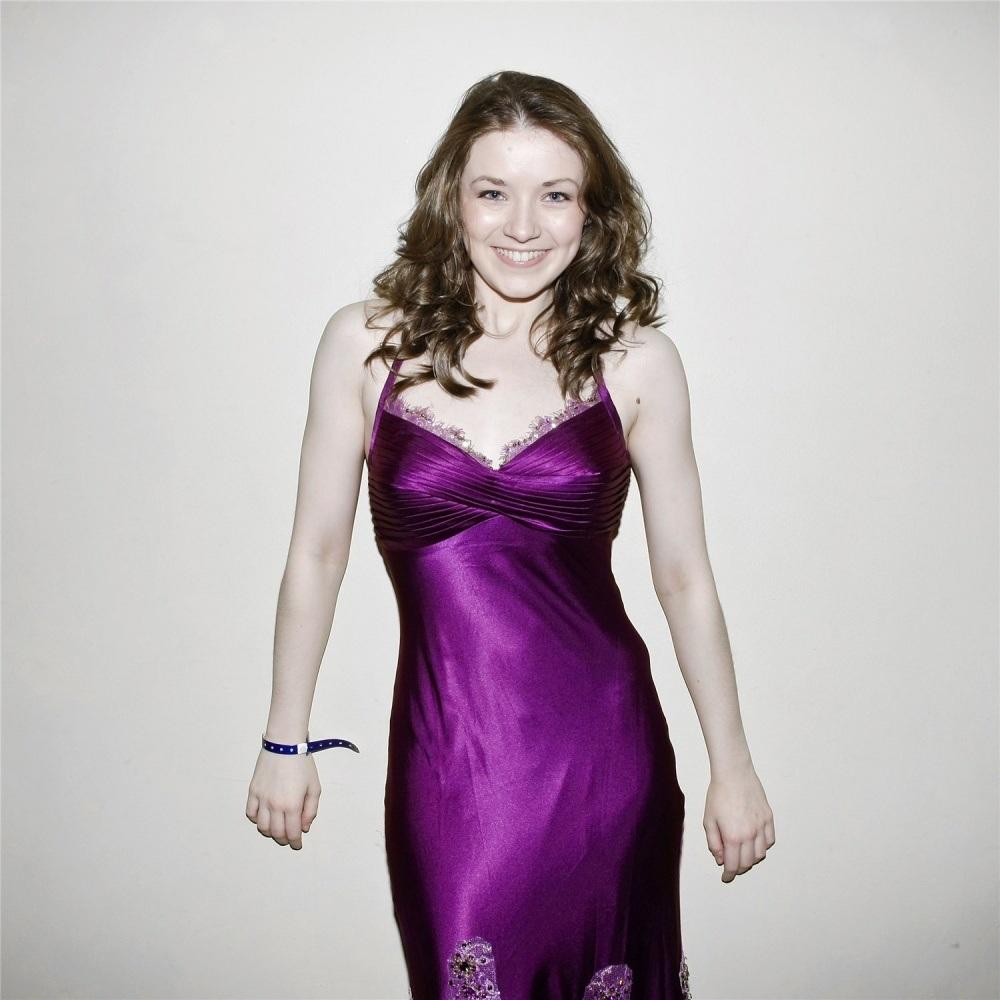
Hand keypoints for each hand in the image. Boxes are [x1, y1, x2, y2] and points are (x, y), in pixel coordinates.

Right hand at [245, 749, 320, 849]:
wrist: (284, 744)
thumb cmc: (302, 764)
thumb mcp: (314, 787)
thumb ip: (311, 810)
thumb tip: (304, 827)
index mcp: (292, 805)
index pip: (292, 833)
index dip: (295, 842)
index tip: (297, 845)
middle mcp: (275, 806)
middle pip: (276, 833)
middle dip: (284, 839)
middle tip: (289, 838)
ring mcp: (262, 799)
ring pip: (262, 827)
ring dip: (270, 832)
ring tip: (277, 829)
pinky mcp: (253, 791)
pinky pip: (251, 813)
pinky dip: (257, 820)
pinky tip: (264, 817)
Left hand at [704, 766, 774, 881]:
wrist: (734, 774)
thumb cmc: (718, 794)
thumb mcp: (709, 820)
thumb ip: (714, 843)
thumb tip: (720, 859)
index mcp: (733, 836)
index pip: (733, 865)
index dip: (729, 875)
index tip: (726, 878)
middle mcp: (750, 834)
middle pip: (748, 863)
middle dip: (739, 868)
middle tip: (732, 867)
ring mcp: (761, 826)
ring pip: (761, 854)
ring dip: (751, 859)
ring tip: (742, 855)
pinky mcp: (768, 818)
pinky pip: (770, 840)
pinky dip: (763, 847)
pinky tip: (755, 844)